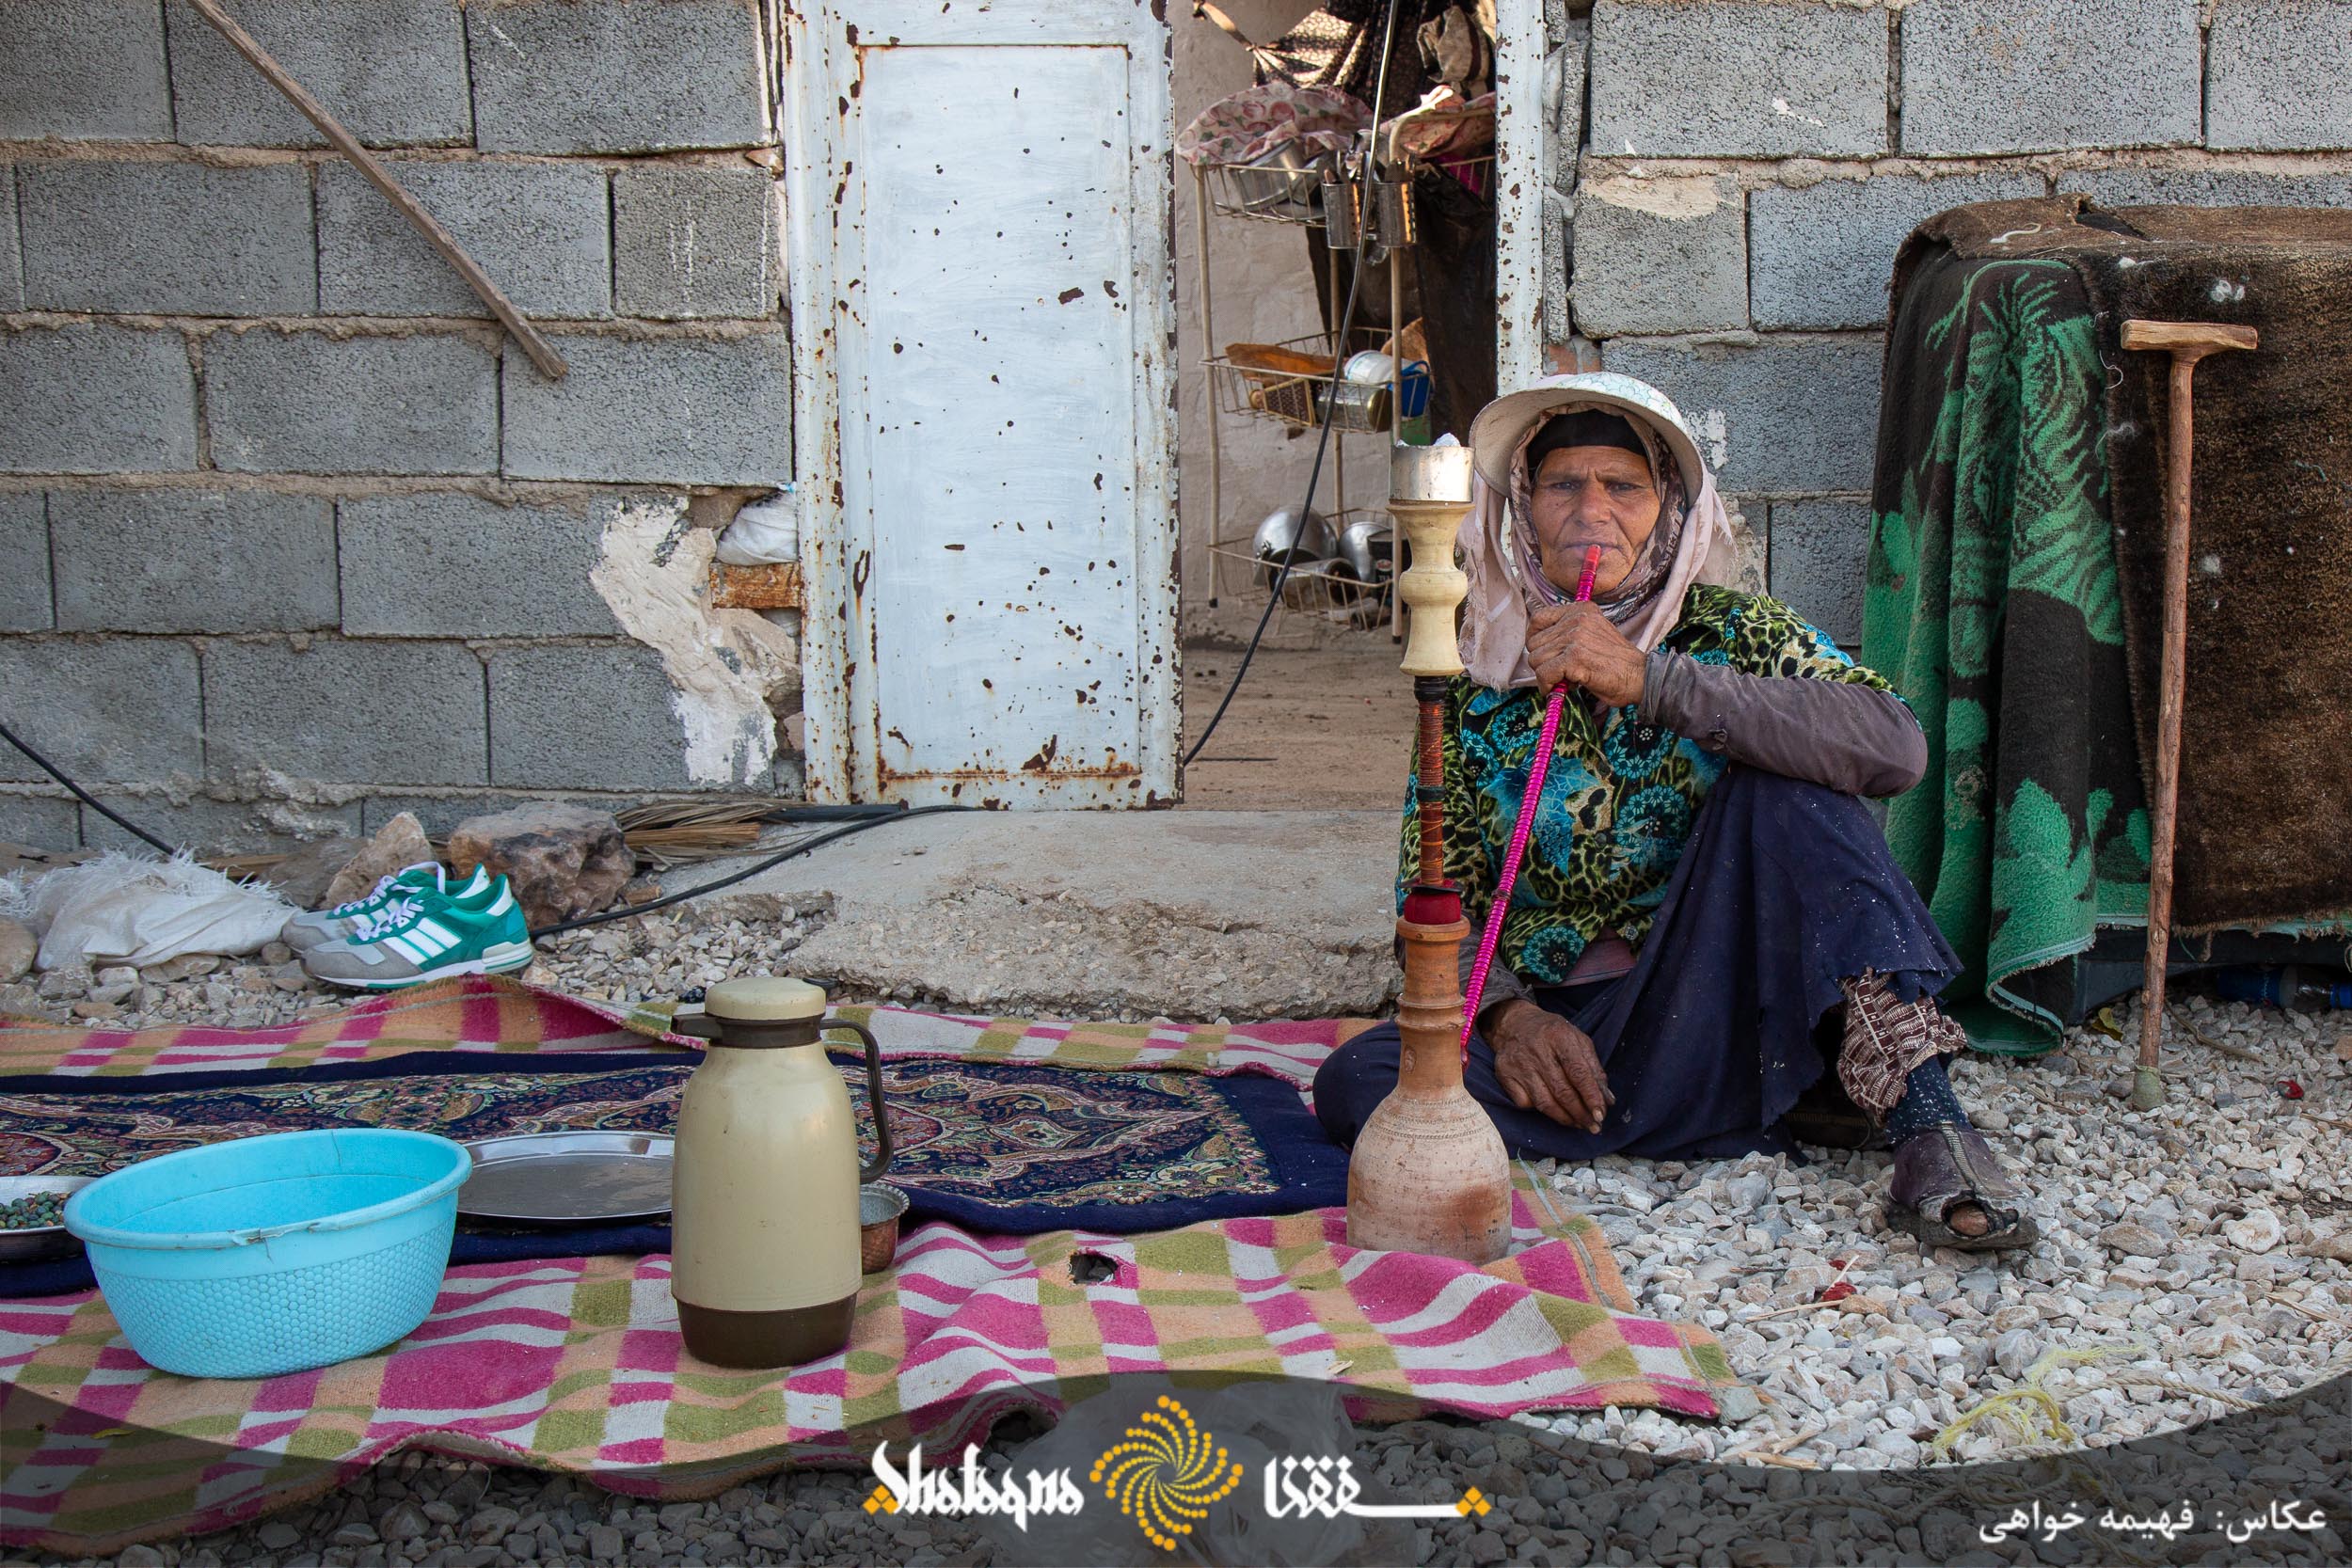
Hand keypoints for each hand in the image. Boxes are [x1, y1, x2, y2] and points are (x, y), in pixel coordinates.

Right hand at [1488, 1000, 1610, 1132]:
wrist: (1514, 1024)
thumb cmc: (1553, 1035)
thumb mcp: (1578, 1041)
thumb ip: (1594, 1069)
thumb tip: (1607, 1100)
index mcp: (1559, 1036)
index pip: (1578, 1073)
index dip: (1591, 1097)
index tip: (1601, 1115)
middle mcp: (1536, 1050)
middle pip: (1562, 1091)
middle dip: (1580, 1113)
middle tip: (1593, 1126)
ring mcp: (1518, 1064)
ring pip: (1544, 1103)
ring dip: (1564, 1118)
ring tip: (1578, 1123)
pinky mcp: (1504, 1075)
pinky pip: (1525, 1103)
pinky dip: (1541, 1111)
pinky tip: (1552, 1109)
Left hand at [1526, 602, 1646, 705]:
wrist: (1640, 676)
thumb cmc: (1616, 662)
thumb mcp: (1593, 634)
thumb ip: (1569, 632)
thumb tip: (1538, 646)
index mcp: (1581, 610)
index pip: (1538, 618)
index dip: (1534, 639)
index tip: (1542, 653)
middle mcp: (1577, 619)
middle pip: (1534, 643)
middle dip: (1542, 662)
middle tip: (1560, 671)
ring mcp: (1575, 638)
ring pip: (1536, 660)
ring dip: (1547, 676)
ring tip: (1567, 679)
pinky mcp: (1574, 658)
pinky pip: (1544, 674)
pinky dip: (1548, 686)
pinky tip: (1562, 689)